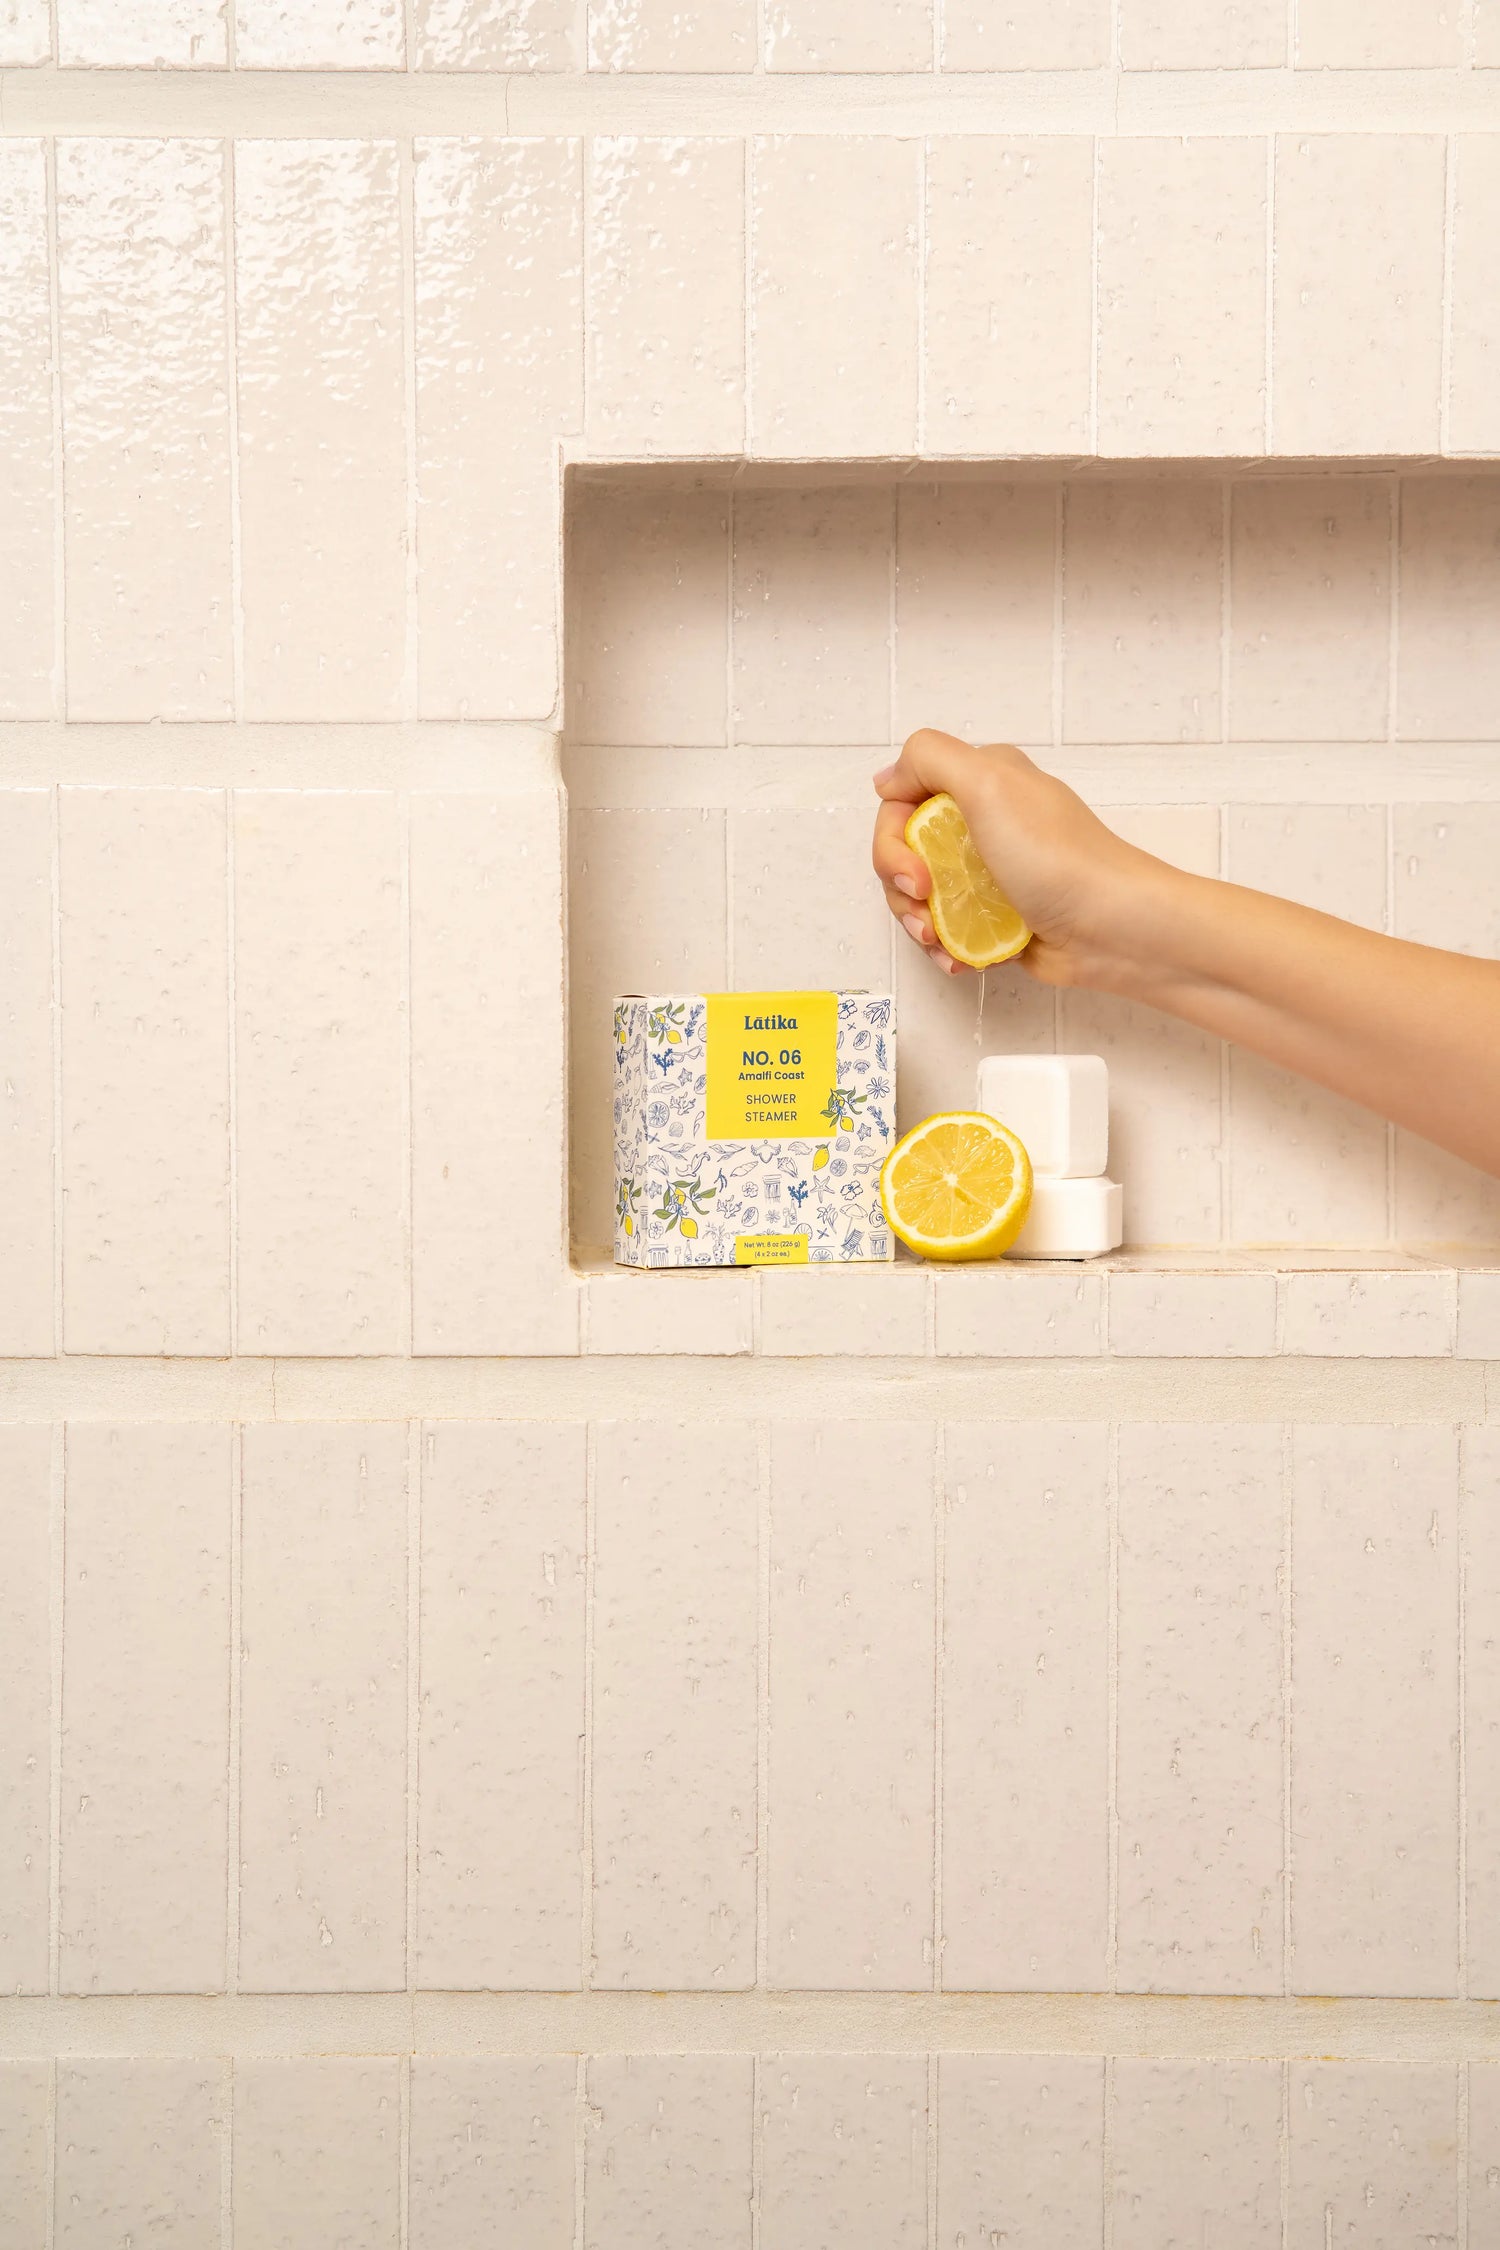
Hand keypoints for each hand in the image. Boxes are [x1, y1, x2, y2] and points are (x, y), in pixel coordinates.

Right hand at [872, 730, 1156, 987]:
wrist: (1111, 929)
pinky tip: (960, 959)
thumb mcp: (989, 783)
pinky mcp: (997, 915)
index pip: (902, 800)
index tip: (913, 872)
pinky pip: (947, 928)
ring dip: (918, 923)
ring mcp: (989, 871)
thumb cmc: (1055, 858)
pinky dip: (944, 946)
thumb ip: (928, 759)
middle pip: (904, 851)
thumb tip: (885, 779)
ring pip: (919, 894)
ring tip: (941, 942)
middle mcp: (982, 821)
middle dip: (901, 887)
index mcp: (981, 781)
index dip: (892, 839)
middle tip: (924, 906)